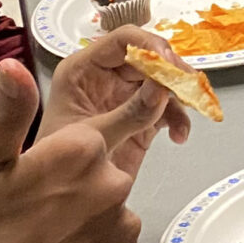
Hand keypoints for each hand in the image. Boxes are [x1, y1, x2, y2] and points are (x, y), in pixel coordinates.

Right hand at [0, 60, 157, 242]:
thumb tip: (16, 66)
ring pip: (112, 208)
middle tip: (33, 208)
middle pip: (105, 168)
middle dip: (77, 181)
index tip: (78, 147)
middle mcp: (113, 186)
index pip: (112, 121)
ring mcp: (123, 231)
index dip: (93, 133)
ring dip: (87, 217)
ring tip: (41, 239)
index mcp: (79, 150)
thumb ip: (7, 110)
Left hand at [39, 27, 192, 170]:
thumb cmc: (55, 164)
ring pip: (162, 82)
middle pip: (149, 58)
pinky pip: (167, 107)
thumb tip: (161, 88)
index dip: (150, 46)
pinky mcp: (139, 118)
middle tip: (188, 87)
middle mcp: (105, 77)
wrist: (56, 201)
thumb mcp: (92, 135)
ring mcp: (124, 97)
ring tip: (184, 119)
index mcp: (83, 70)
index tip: (170, 64)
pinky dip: (179, 118)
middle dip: (172, 72)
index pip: (122, 40)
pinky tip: (179, 135)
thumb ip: (128, 113)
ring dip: (180, 98)